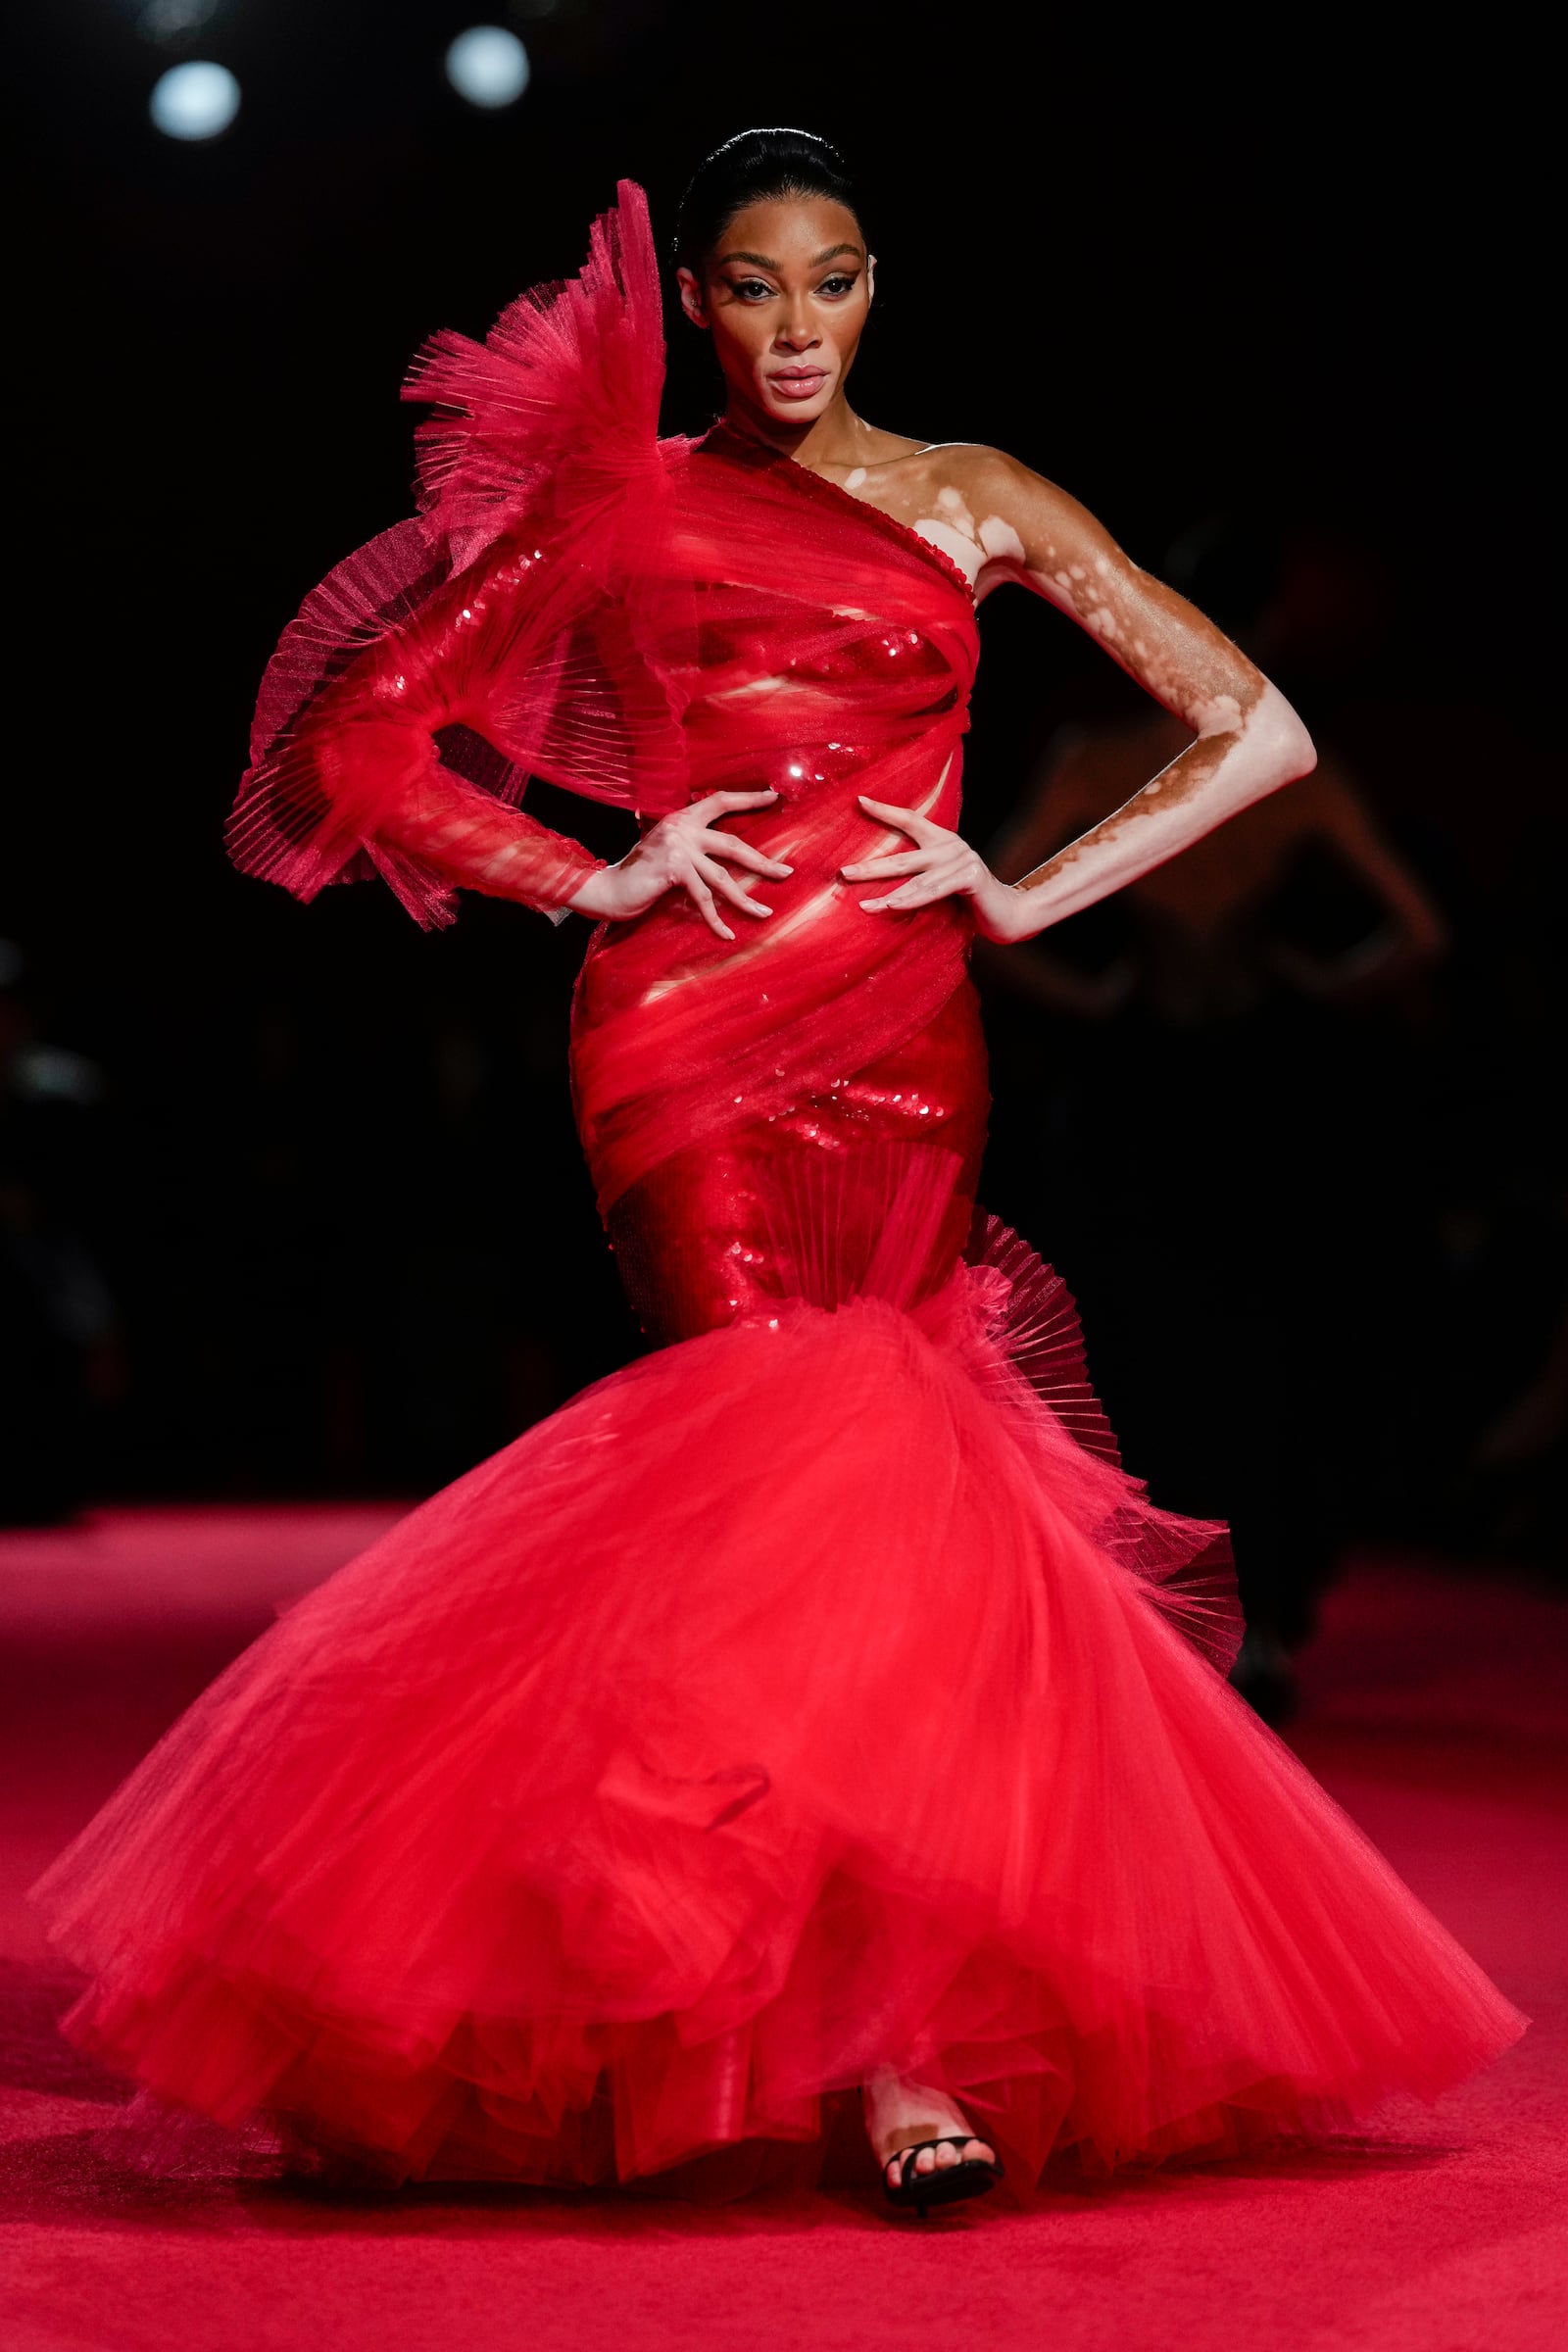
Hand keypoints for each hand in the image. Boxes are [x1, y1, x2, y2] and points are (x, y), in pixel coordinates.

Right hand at [572, 790, 790, 940]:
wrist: (607, 890)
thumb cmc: (637, 874)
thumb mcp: (662, 849)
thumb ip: (684, 843)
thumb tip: (714, 852)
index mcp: (681, 818)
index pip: (719, 801)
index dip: (747, 799)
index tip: (773, 797)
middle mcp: (681, 828)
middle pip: (733, 844)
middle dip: (762, 862)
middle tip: (787, 872)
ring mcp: (678, 848)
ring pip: (722, 877)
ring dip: (745, 899)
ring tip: (764, 913)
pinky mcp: (674, 870)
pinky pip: (703, 898)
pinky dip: (716, 919)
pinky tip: (727, 934)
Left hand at [842, 796, 1031, 941]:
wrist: (1008, 916)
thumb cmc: (972, 902)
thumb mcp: (943, 884)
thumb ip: (923, 877)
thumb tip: (884, 884)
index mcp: (943, 842)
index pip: (911, 821)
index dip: (886, 812)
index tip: (860, 801)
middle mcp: (951, 846)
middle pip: (903, 857)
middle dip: (871, 867)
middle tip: (843, 872)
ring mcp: (962, 859)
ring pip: (915, 880)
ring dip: (886, 894)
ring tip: (863, 904)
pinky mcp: (970, 876)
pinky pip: (932, 891)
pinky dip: (910, 900)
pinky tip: (891, 906)